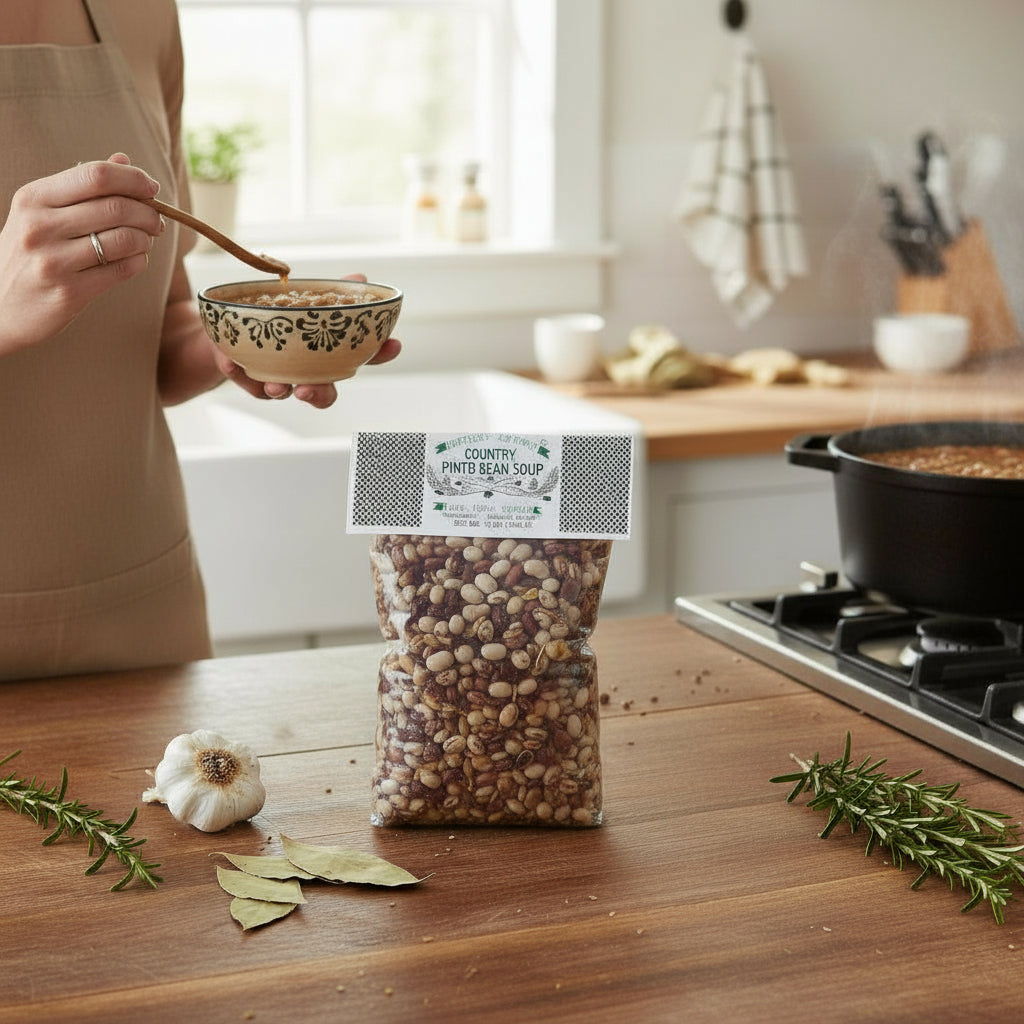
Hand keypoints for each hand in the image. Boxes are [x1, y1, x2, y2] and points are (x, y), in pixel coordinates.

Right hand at [0, 153, 163, 356]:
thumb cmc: (28, 253)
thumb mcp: (41, 213)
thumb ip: (81, 187)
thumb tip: (123, 160)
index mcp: (33, 198)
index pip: (95, 175)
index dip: (133, 179)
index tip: (152, 188)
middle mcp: (40, 227)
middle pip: (116, 207)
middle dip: (148, 212)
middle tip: (156, 220)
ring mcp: (54, 262)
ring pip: (125, 239)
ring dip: (146, 238)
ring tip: (144, 240)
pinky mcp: (70, 292)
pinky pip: (123, 270)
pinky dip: (139, 261)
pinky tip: (134, 260)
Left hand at [215, 273, 401, 408]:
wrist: (232, 328)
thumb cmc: (282, 316)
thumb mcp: (308, 300)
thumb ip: (333, 292)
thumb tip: (360, 277)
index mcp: (329, 353)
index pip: (362, 357)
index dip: (380, 353)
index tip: (393, 344)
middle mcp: (307, 371)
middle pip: (323, 392)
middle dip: (319, 394)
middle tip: (309, 390)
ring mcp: (278, 376)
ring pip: (283, 392)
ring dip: (279, 390)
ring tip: (274, 386)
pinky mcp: (247, 376)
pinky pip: (243, 379)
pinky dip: (237, 372)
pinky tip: (230, 363)